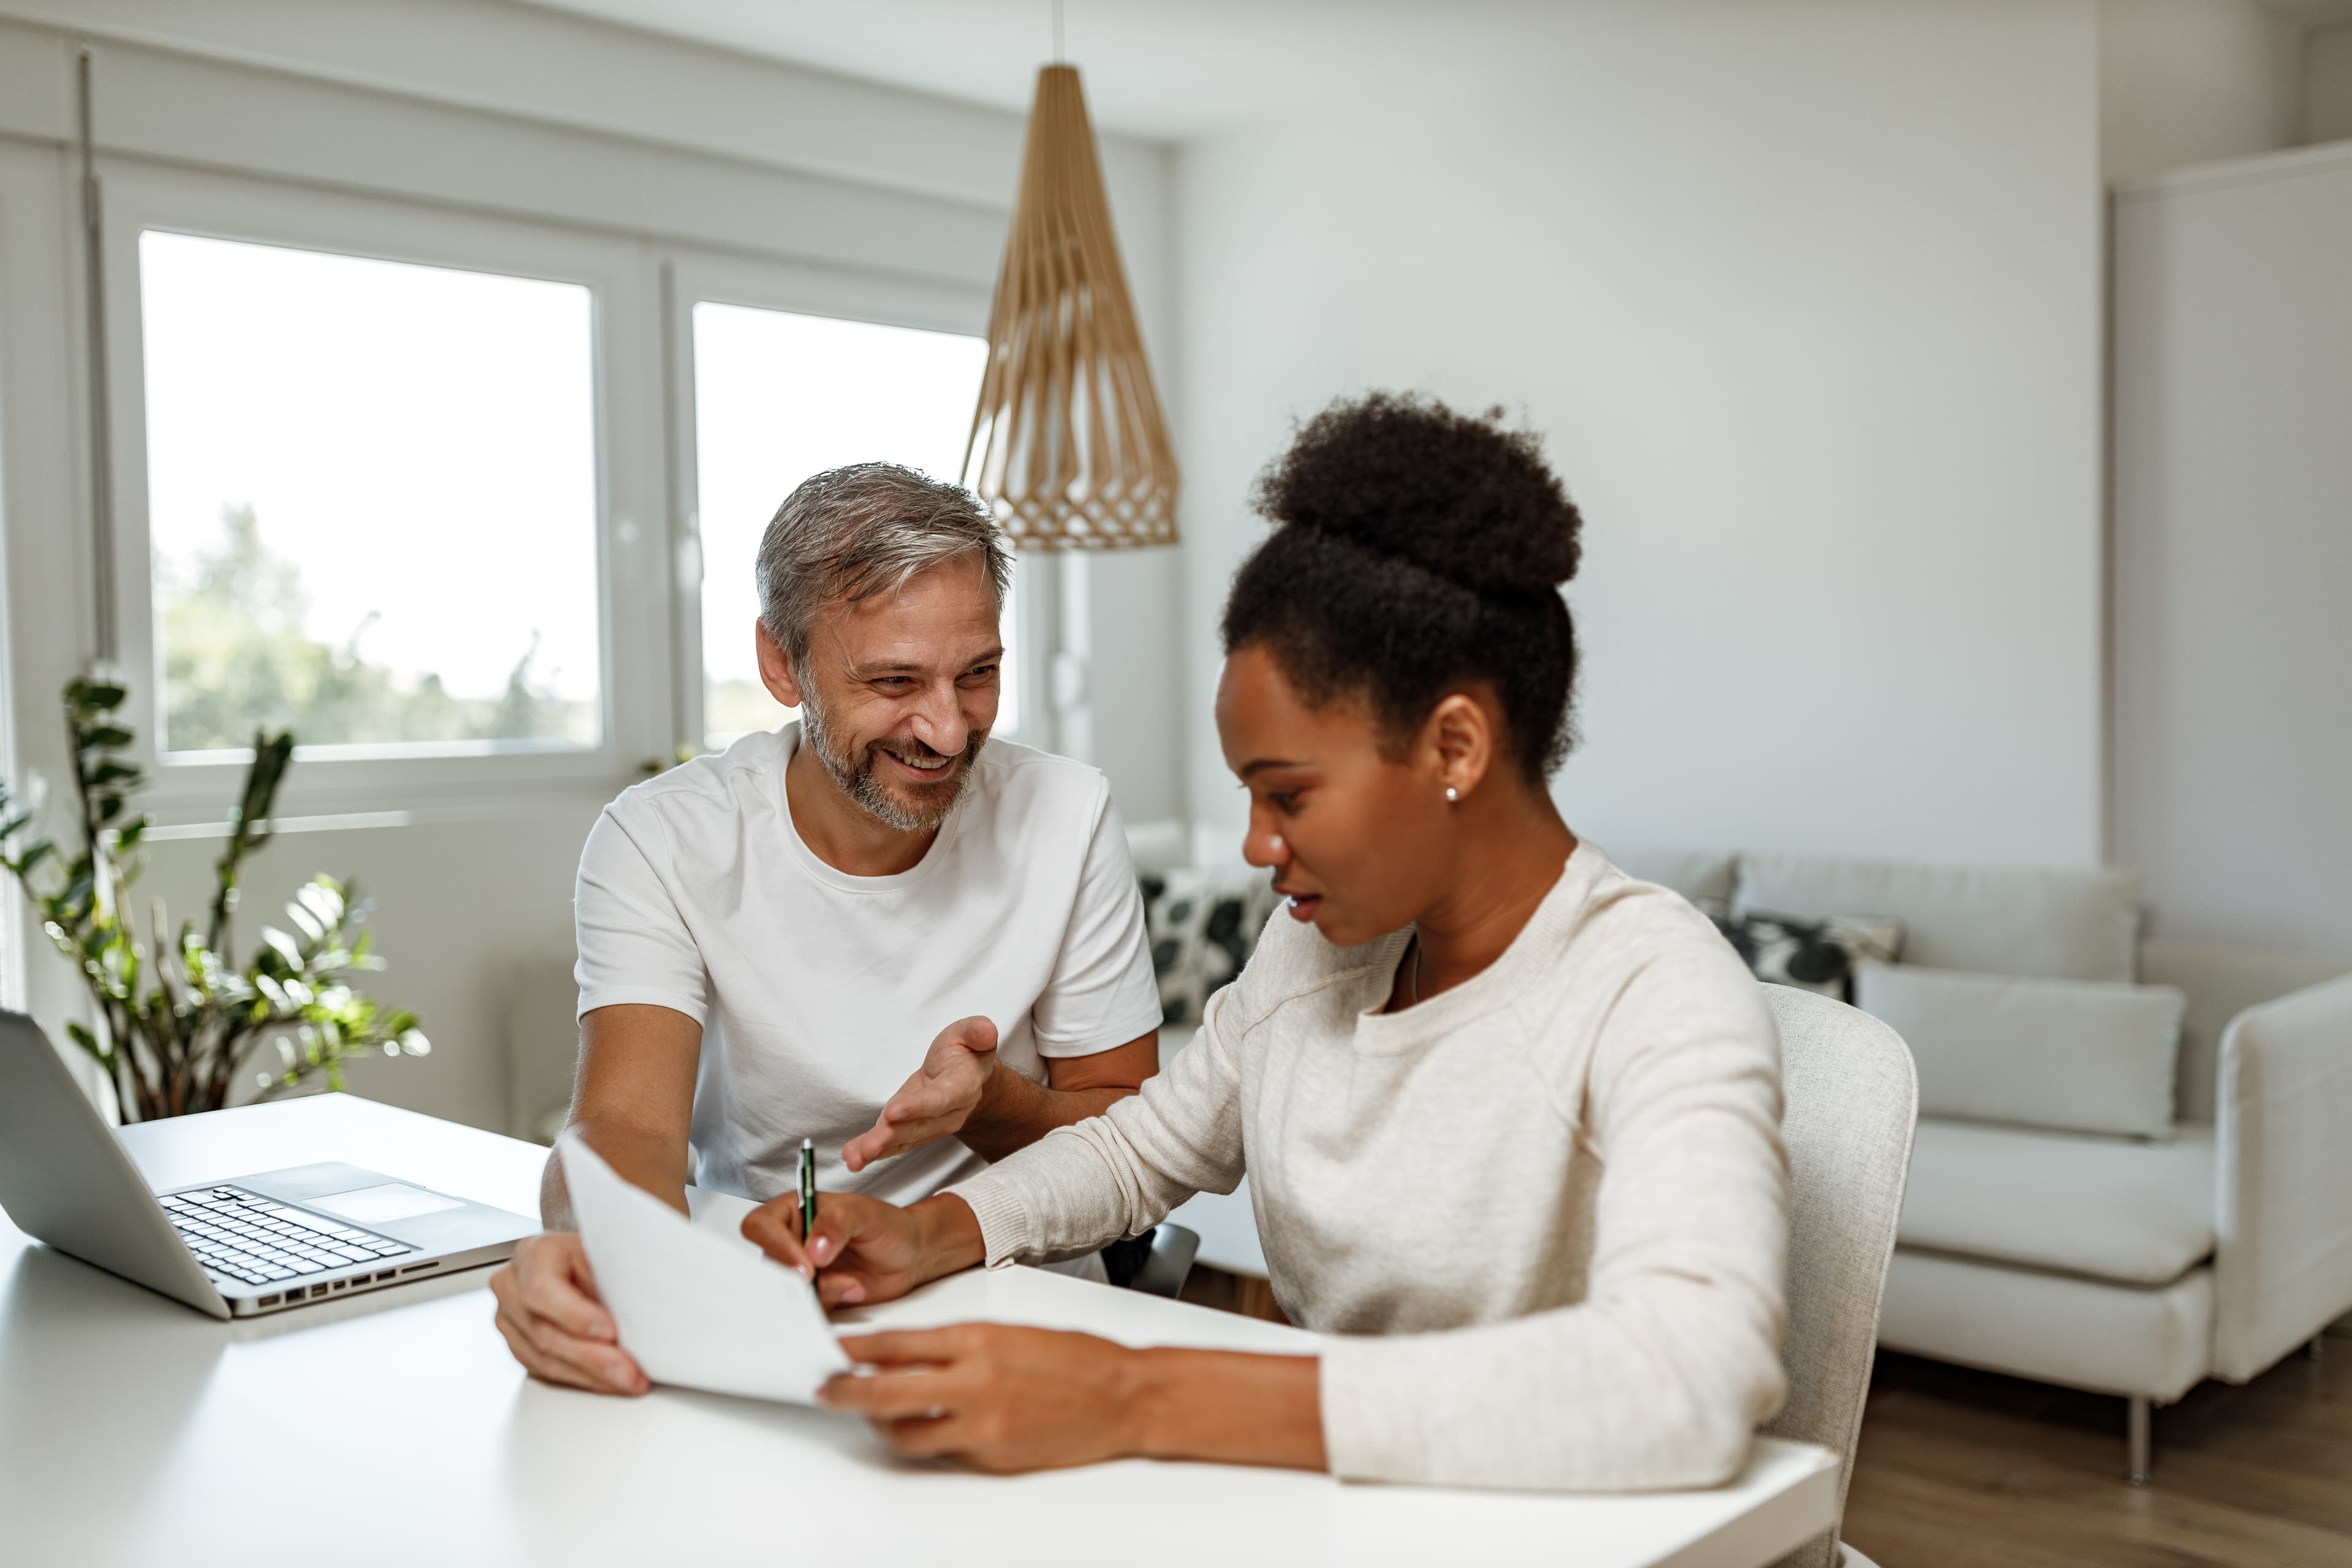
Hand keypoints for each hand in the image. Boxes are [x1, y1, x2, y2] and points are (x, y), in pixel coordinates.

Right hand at [489, 1232, 647, 1395]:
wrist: (580, 1264)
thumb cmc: (595, 1256)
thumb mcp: (606, 1253)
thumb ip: (613, 1277)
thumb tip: (645, 1306)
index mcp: (533, 1254)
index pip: (542, 1289)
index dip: (575, 1315)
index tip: (610, 1331)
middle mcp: (512, 1287)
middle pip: (544, 1331)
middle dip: (591, 1356)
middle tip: (627, 1370)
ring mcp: (509, 1320)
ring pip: (544, 1358)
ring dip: (590, 1375)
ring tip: (626, 1380)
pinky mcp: (518, 1345)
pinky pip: (546, 1371)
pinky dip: (581, 1378)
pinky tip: (607, 1381)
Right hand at [742, 1191, 981, 1308]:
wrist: (911, 1254)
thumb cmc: (888, 1225)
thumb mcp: (865, 1214)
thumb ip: (837, 1224)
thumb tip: (814, 1249)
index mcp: (794, 1211)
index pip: (761, 1226)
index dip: (775, 1246)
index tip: (804, 1263)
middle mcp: (792, 1242)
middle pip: (769, 1264)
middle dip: (798, 1276)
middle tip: (824, 1278)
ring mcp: (802, 1271)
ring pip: (788, 1290)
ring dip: (821, 1292)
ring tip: (853, 1283)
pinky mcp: (815, 1295)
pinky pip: (808, 1308)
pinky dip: (831, 1302)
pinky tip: (855, 1289)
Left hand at [820, 1324, 1145, 1472]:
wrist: (1124, 1397)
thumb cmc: (1074, 1358)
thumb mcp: (1009, 1333)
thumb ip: (956, 1344)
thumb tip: (905, 1353)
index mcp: (978, 1338)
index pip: (896, 1343)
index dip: (854, 1350)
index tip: (830, 1350)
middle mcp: (973, 1380)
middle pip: (884, 1391)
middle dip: (843, 1392)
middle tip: (822, 1390)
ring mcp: (981, 1424)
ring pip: (904, 1431)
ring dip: (879, 1424)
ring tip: (871, 1416)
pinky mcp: (991, 1456)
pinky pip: (941, 1452)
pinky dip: (925, 1441)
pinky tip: (922, 1431)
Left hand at [843, 1015, 999, 1171]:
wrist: (965, 1075)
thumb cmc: (965, 1052)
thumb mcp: (971, 1033)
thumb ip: (976, 1032)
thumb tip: (985, 1030)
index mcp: (962, 1087)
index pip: (940, 1098)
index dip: (918, 1106)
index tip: (894, 1111)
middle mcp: (948, 1114)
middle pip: (918, 1126)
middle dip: (892, 1136)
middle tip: (869, 1146)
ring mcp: (929, 1126)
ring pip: (903, 1139)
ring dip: (878, 1149)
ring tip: (855, 1158)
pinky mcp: (911, 1130)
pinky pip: (892, 1143)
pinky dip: (871, 1152)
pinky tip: (852, 1157)